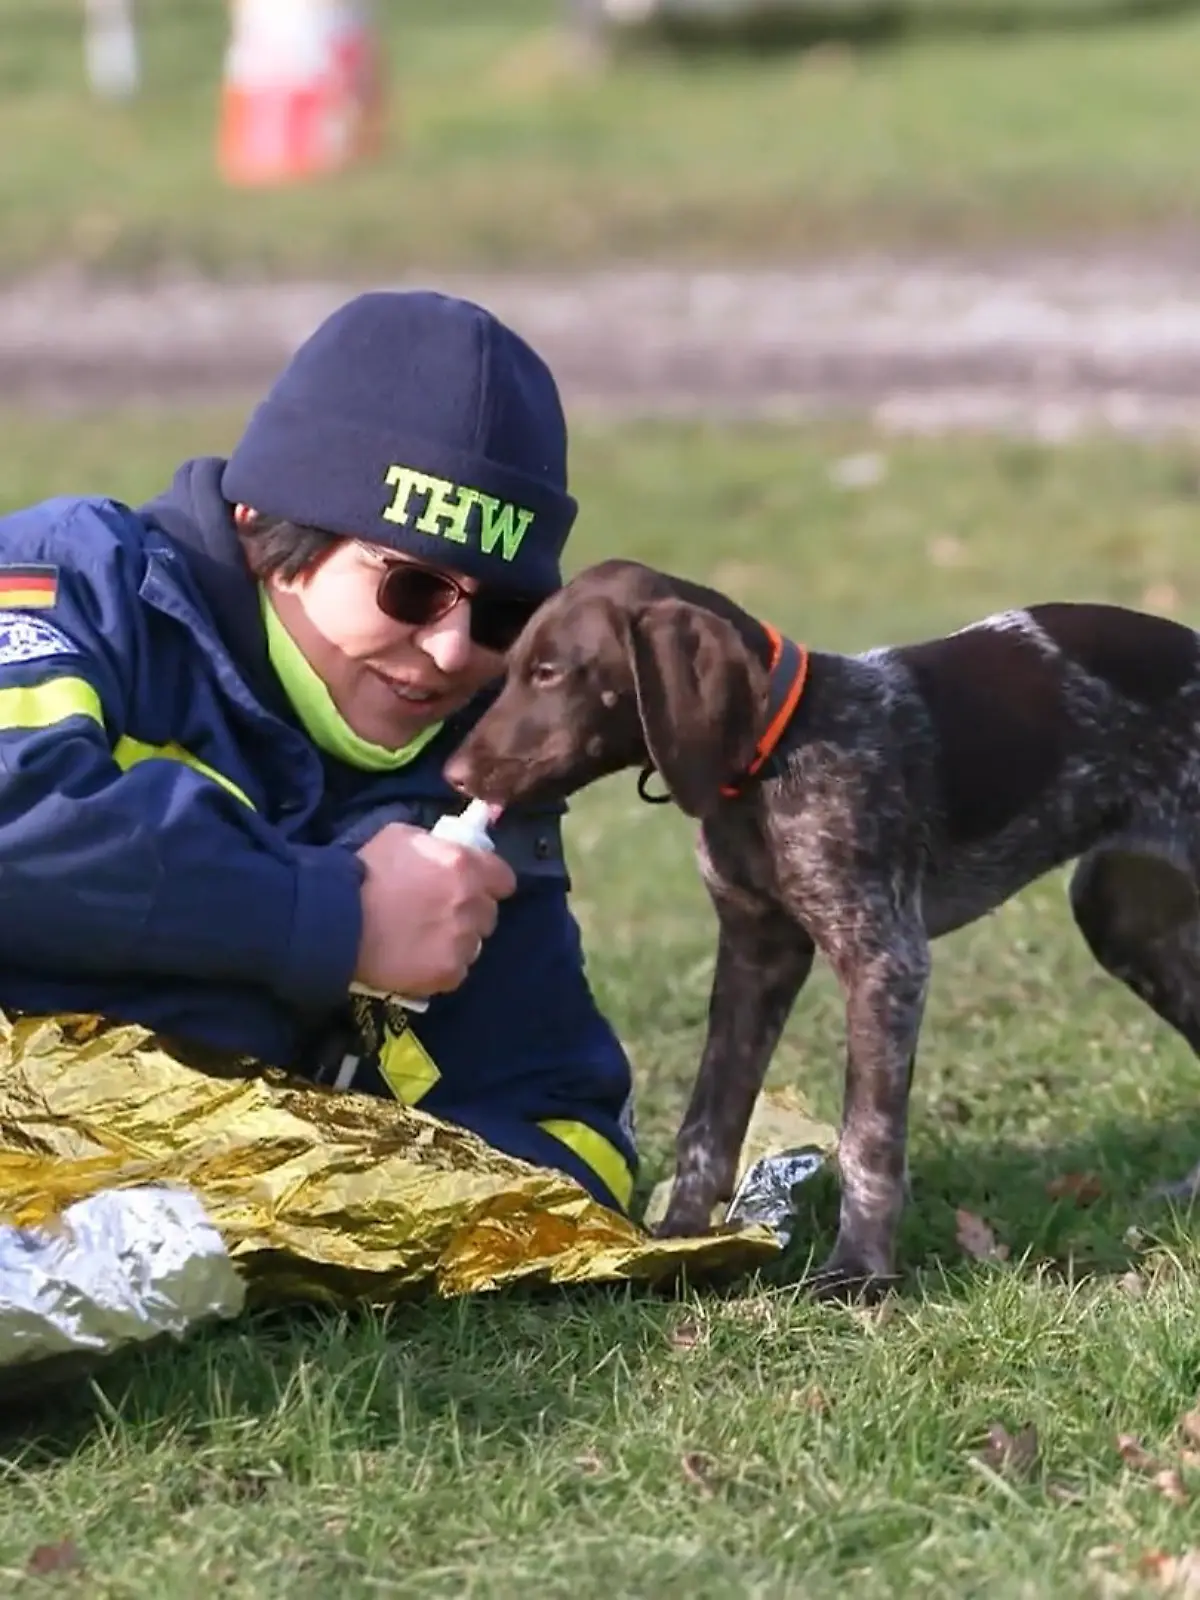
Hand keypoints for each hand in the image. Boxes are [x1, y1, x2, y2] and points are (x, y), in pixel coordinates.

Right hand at [353, 822, 516, 996]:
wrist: (336, 921)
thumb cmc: (364, 872)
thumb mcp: (400, 837)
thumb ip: (435, 844)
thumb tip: (449, 848)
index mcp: (464, 866)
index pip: (504, 879)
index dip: (489, 883)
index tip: (475, 887)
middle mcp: (470, 903)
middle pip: (489, 913)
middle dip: (471, 912)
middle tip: (442, 913)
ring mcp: (461, 942)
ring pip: (475, 944)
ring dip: (458, 941)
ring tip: (426, 939)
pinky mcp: (447, 973)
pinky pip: (457, 971)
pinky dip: (442, 967)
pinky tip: (418, 960)